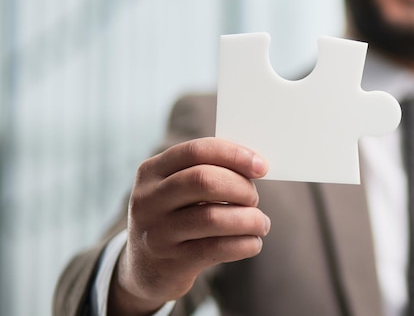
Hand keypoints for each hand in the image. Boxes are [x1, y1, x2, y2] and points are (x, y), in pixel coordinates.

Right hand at [108, 137, 269, 314]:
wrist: (145, 268)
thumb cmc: (176, 217)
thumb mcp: (176, 189)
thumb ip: (207, 172)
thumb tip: (255, 165)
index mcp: (151, 171)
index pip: (196, 151)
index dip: (233, 154)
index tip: (261, 166)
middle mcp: (148, 199)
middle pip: (204, 180)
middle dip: (241, 187)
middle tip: (254, 198)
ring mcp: (157, 232)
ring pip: (213, 217)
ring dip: (249, 219)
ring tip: (260, 223)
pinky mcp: (171, 262)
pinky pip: (217, 248)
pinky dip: (244, 243)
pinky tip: (253, 242)